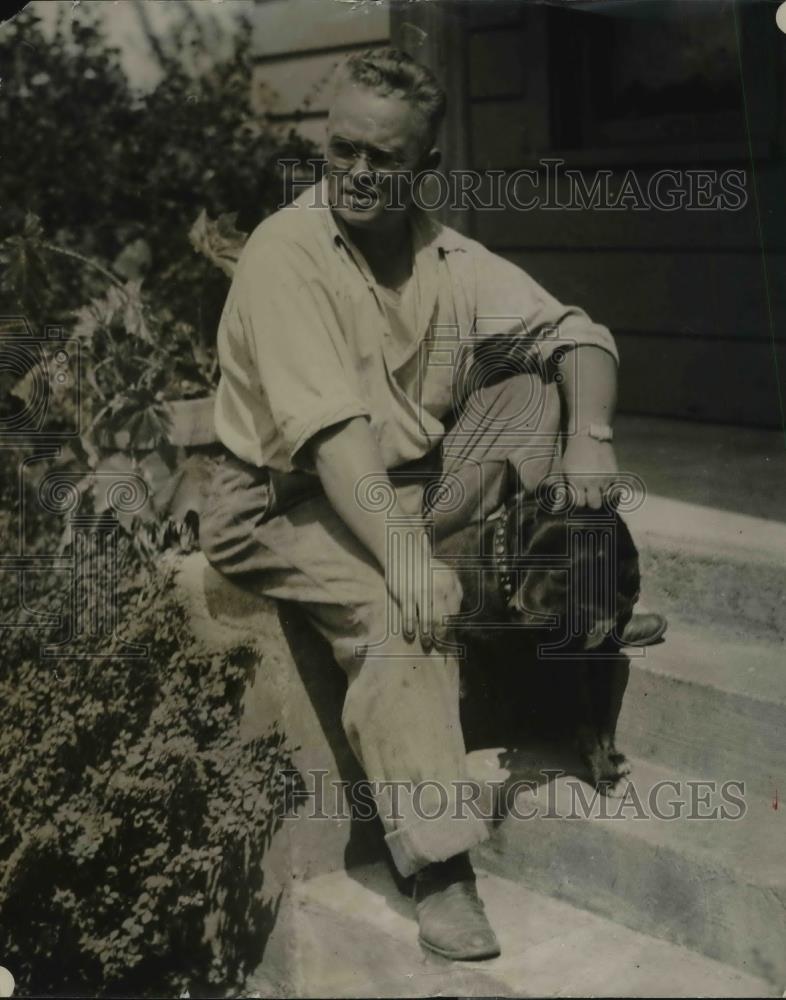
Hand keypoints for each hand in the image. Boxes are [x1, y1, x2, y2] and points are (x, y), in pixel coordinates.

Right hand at [384, 526, 462, 649]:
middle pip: (443, 620)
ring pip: (427, 622)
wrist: (404, 551)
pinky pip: (410, 617)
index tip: (448, 636)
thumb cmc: (426, 566)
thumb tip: (457, 615)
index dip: (451, 627)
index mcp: (450, 584)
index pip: (454, 612)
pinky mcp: (405, 594)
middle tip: (440, 646)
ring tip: (426, 644)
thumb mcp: (446, 574)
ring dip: (428, 636)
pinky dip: (411, 628)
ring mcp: (421, 592)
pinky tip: (410, 635)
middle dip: (442, 636)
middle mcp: (438, 588)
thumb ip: (455, 591)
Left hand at [561, 436, 618, 508]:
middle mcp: (591, 481)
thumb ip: (568, 485)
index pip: (579, 503)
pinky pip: (614, 489)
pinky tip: (605, 483)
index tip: (580, 498)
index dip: (579, 502)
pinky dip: (611, 489)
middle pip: (595, 504)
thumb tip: (566, 500)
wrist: (589, 437)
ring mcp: (604, 478)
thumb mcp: (566, 469)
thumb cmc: (574, 454)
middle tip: (590, 496)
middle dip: (592, 502)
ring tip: (597, 486)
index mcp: (576, 480)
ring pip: (605, 498)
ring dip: (601, 494)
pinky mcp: (614, 474)